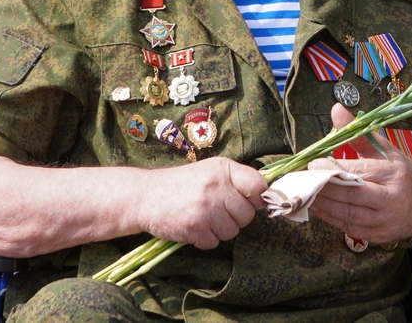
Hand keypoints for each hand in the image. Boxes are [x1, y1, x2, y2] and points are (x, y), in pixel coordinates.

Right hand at [137, 157, 266, 248]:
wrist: (147, 195)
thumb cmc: (183, 183)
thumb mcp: (210, 171)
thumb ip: (235, 179)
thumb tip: (264, 195)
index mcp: (223, 169)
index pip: (258, 185)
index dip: (258, 198)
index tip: (250, 201)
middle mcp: (216, 186)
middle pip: (247, 214)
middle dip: (236, 217)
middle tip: (218, 211)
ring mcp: (206, 208)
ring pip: (233, 231)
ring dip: (221, 230)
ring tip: (204, 217)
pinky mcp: (194, 228)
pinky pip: (215, 243)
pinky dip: (206, 239)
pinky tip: (194, 226)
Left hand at [308, 104, 411, 241]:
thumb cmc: (401, 173)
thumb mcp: (384, 149)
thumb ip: (357, 133)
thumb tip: (336, 109)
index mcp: (393, 176)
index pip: (358, 173)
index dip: (332, 170)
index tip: (311, 163)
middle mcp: (391, 202)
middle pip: (350, 197)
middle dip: (322, 188)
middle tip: (300, 179)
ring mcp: (384, 223)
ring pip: (346, 215)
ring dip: (321, 204)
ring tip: (302, 192)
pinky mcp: (377, 237)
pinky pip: (348, 227)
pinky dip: (329, 216)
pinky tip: (315, 205)